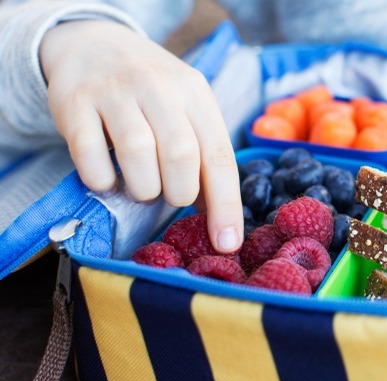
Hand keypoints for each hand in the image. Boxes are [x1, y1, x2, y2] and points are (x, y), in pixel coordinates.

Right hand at [40, 20, 242, 252]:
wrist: (95, 46)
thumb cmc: (153, 94)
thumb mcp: (188, 111)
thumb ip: (204, 157)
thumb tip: (221, 221)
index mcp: (196, 94)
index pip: (219, 155)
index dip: (226, 205)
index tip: (227, 243)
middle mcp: (159, 87)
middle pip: (181, 154)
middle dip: (179, 192)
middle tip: (169, 194)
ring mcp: (115, 92)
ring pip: (137, 152)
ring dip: (143, 187)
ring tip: (141, 187)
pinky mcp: (74, 102)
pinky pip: (89, 153)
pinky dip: (101, 179)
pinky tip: (108, 178)